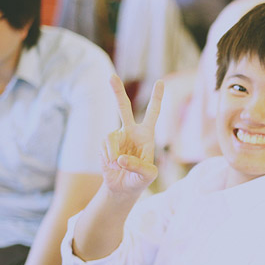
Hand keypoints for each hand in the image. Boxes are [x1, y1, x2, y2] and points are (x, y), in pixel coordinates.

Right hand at [102, 76, 163, 197]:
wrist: (123, 187)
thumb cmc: (140, 179)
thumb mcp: (148, 175)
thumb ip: (139, 166)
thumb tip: (121, 158)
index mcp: (147, 135)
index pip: (153, 113)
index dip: (156, 98)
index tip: (160, 82)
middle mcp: (131, 131)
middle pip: (123, 108)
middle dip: (117, 92)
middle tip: (111, 77)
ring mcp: (117, 137)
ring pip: (111, 136)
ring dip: (114, 152)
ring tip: (118, 164)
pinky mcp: (104, 144)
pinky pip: (104, 145)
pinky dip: (108, 156)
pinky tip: (112, 164)